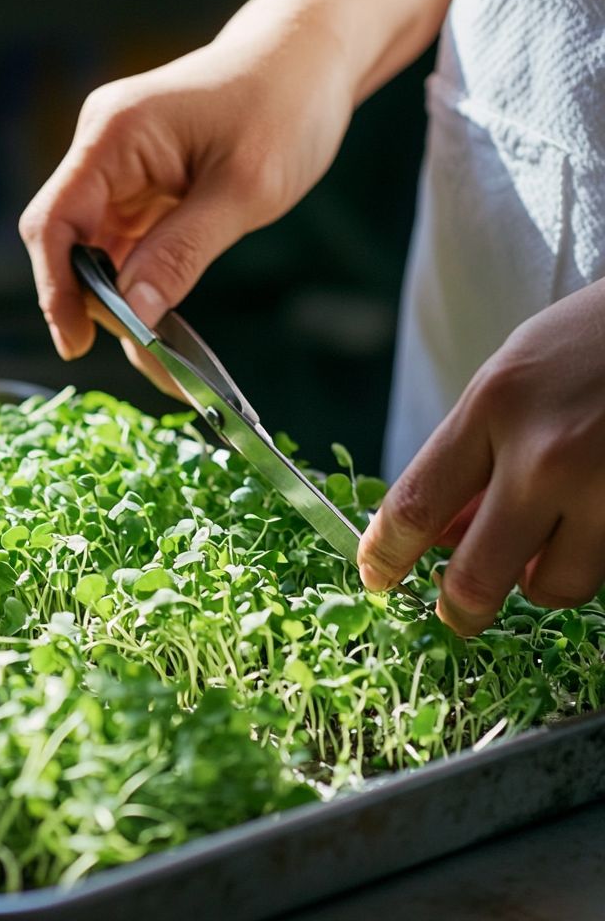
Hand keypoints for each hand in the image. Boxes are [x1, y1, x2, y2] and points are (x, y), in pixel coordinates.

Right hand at [18, 25, 355, 388]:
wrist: (310, 61)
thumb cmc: (285, 104)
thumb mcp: (244, 190)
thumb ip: (180, 254)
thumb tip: (134, 315)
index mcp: (114, 135)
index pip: (54, 221)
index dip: (55, 288)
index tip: (77, 343)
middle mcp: (103, 149)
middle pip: (65, 240)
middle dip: (91, 300)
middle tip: (139, 350)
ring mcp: (118, 168)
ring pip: (92, 249)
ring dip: (117, 297)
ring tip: (159, 346)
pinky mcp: (138, 185)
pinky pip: (122, 244)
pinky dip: (136, 281)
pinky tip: (159, 311)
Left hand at [359, 282, 604, 634]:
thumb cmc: (589, 342)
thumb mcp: (507, 382)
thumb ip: (468, 458)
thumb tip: (437, 538)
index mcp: (493, 408)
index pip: (414, 507)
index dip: (384, 557)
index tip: (376, 577)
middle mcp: (546, 455)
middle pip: (477, 575)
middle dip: (457, 610)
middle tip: (454, 615)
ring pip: (555, 585)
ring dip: (537, 582)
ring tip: (540, 549)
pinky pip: (603, 566)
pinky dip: (585, 559)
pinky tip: (583, 526)